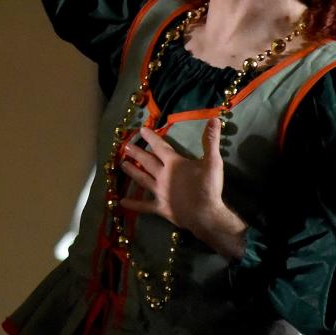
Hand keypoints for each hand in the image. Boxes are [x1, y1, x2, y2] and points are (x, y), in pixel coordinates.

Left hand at [120, 119, 245, 256]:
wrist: (205, 215)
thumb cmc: (208, 187)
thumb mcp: (213, 161)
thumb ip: (211, 140)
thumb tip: (214, 119)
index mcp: (173, 163)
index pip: (159, 146)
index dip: (150, 137)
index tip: (141, 130)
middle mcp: (162, 175)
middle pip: (146, 161)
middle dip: (136, 153)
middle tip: (125, 147)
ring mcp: (159, 192)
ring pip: (142, 179)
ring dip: (132, 171)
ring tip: (122, 165)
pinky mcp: (160, 207)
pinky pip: (144, 205)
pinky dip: (134, 204)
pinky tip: (122, 202)